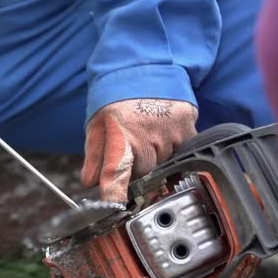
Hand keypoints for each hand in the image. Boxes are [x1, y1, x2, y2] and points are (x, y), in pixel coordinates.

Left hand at [81, 99, 197, 202]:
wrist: (145, 68)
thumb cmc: (117, 99)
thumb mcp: (98, 125)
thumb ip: (94, 156)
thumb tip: (89, 182)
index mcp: (120, 137)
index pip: (116, 173)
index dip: (114, 195)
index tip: (115, 209)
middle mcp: (148, 138)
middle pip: (144, 175)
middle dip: (137, 169)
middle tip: (132, 147)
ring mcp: (171, 135)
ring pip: (164, 166)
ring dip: (156, 158)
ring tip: (147, 135)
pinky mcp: (189, 129)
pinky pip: (182, 153)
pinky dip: (172, 149)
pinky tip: (162, 133)